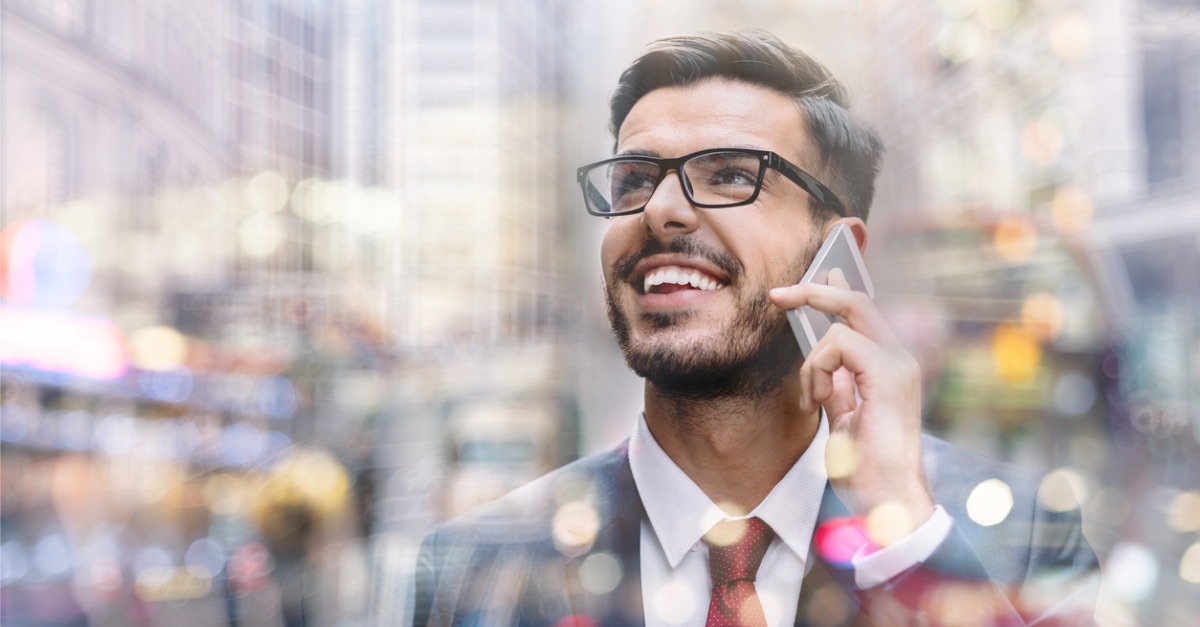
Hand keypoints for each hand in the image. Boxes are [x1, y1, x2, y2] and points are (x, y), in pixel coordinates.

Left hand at [769, 269, 933, 540]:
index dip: (836, 289)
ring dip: (812, 361)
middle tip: (777, 295)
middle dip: (814, 289)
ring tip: (814, 398)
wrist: (887, 502)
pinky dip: (818, 369)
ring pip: (841, 323)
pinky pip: (839, 343)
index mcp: (890, 366)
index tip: (816, 273)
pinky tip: (819, 400)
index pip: (864, 312)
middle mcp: (900, 359)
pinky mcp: (888, 374)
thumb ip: (837, 381)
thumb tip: (822, 354)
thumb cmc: (866, 467)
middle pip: (856, 301)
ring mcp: (898, 364)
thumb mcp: (843, 414)